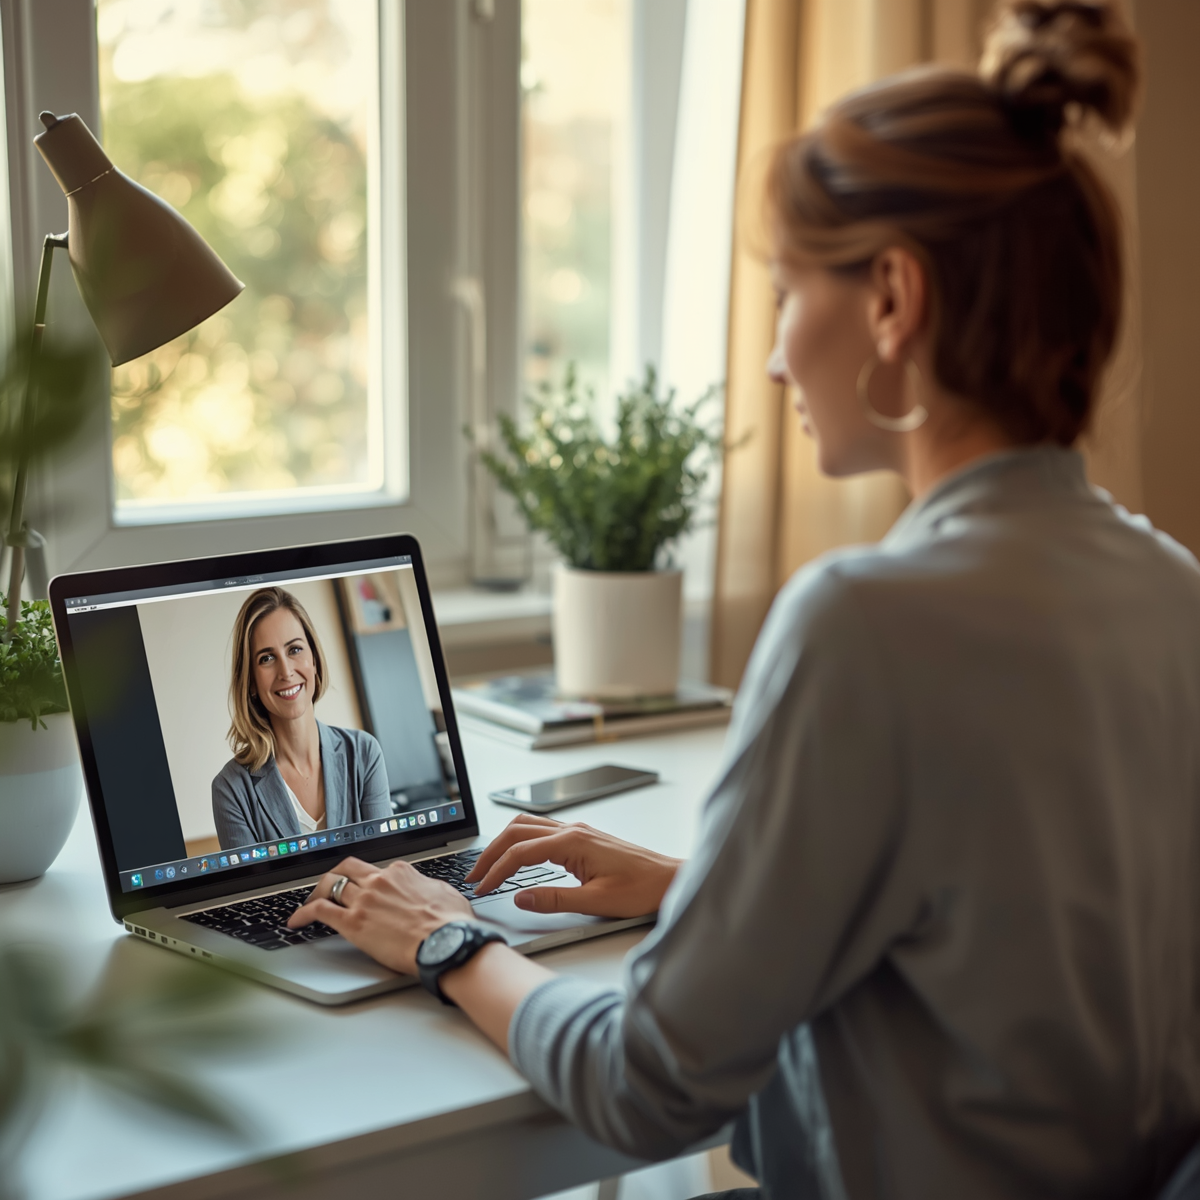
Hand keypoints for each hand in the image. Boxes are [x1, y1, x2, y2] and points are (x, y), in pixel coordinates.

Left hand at [287, 856, 471, 974]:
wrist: (446, 942)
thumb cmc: (451, 923)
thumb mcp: (443, 893)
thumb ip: (426, 888)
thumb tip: (424, 891)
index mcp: (401, 872)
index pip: (376, 870)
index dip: (367, 880)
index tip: (363, 888)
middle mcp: (379, 881)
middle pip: (347, 869)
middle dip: (336, 875)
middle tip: (329, 885)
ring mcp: (364, 900)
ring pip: (330, 885)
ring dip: (316, 893)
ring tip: (309, 903)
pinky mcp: (353, 923)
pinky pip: (320, 911)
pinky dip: (303, 913)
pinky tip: (295, 921)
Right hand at [465, 814, 681, 918]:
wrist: (669, 880)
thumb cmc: (641, 889)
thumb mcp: (595, 902)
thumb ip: (554, 899)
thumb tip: (520, 898)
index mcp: (573, 842)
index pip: (520, 852)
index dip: (496, 871)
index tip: (482, 887)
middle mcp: (573, 830)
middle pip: (517, 831)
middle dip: (491, 852)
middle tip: (475, 875)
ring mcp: (578, 831)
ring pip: (528, 826)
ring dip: (504, 844)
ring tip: (489, 866)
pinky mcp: (583, 838)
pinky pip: (542, 832)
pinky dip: (521, 842)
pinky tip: (517, 859)